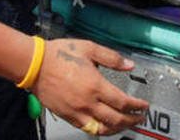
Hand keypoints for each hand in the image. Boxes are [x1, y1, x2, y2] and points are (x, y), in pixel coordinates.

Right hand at [31, 39, 148, 135]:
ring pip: (101, 128)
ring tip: (126, 125)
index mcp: (95, 85)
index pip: (122, 102)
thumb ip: (112, 58)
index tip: (144, 106)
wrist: (34, 65)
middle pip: (115, 119)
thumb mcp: (90, 49)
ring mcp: (76, 112)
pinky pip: (86, 128)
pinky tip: (105, 125)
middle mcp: (87, 102)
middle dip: (131, 121)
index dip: (136, 106)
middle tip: (140, 118)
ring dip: (117, 129)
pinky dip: (99, 130)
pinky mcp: (66, 116)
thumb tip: (130, 65)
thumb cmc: (60, 55)